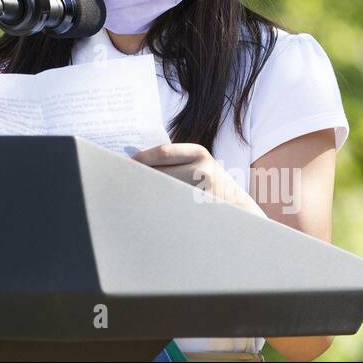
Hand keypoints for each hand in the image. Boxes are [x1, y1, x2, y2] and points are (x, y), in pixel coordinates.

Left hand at [129, 142, 263, 215]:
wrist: (240, 210)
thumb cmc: (212, 184)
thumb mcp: (200, 164)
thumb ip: (176, 160)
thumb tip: (138, 159)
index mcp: (199, 153)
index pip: (163, 152)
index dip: (142, 157)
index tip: (126, 162)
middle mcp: (201, 169)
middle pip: (160, 171)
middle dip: (140, 175)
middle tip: (121, 179)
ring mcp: (201, 190)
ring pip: (162, 189)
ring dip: (146, 191)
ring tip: (132, 193)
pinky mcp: (198, 209)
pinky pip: (170, 205)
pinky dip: (156, 205)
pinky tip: (148, 207)